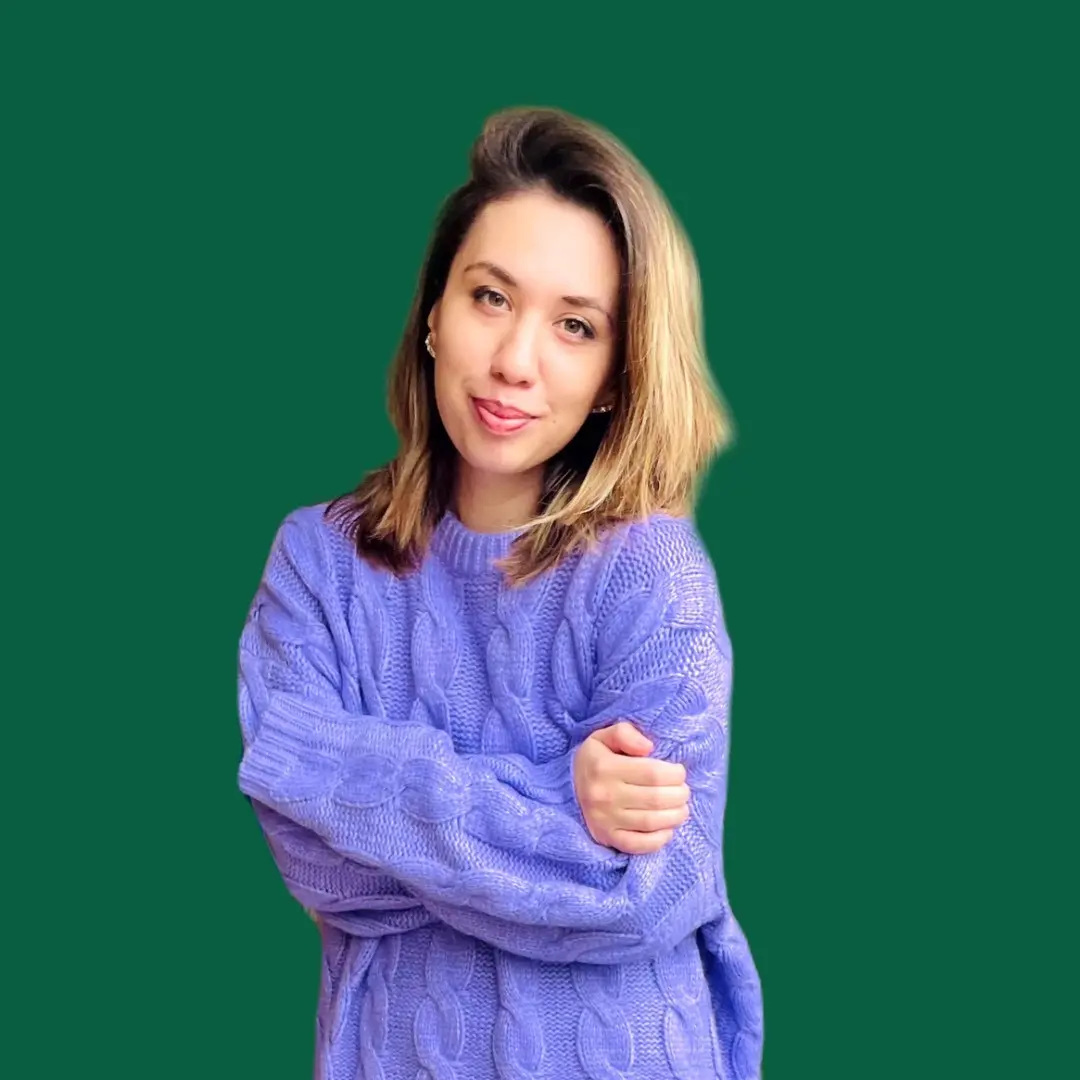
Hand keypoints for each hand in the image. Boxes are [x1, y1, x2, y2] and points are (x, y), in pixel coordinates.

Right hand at [573, 722, 689, 853]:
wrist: (567, 786)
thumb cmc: (596, 759)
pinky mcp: (606, 838)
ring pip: (651, 822)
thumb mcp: (604, 736)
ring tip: (682, 808)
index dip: (675, 774)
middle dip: (679, 794)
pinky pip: (638, 845)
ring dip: (675, 816)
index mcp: (604, 767)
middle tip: (684, 791)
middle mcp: (603, 795)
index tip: (679, 772)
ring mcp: (604, 820)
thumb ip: (625, 733)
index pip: (652, 773)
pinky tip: (667, 829)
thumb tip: (648, 748)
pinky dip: (659, 839)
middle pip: (655, 799)